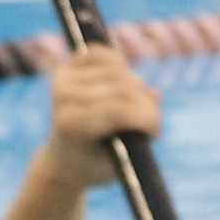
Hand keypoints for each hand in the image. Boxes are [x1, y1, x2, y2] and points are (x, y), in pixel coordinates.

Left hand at [39, 45, 161, 172]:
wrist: (64, 160)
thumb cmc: (96, 165)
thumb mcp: (121, 161)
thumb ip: (139, 131)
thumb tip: (155, 94)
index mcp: (72, 126)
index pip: (119, 111)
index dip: (148, 117)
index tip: (157, 132)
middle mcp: (63, 98)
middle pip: (123, 89)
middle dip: (147, 105)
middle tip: (151, 123)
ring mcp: (62, 80)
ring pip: (118, 70)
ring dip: (137, 86)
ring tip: (138, 105)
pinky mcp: (66, 68)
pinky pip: (103, 54)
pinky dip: (120, 64)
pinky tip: (123, 82)